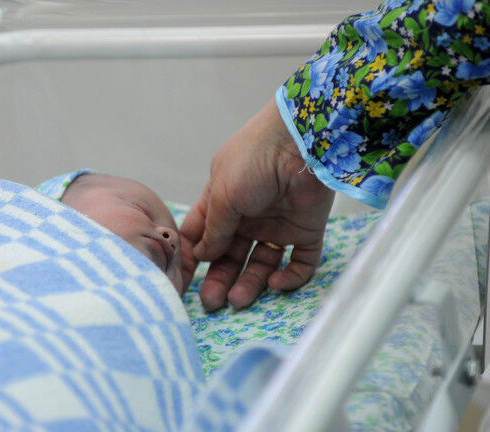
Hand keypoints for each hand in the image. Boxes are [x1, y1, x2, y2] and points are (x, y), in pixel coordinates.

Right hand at [180, 98, 333, 310]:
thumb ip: (213, 229)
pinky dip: (289, 277)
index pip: (201, 236)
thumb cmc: (254, 159)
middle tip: (211, 303)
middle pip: (230, 256)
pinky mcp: (307, 231)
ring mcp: (278, 224)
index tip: (182, 284)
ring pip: (261, 263)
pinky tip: (275, 282)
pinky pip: (299, 263)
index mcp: (222, 201)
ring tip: (238, 300)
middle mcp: (248, 216)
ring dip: (250, 283)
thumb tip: (202, 256)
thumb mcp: (222, 194)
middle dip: (219, 279)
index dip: (191, 259)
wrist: (304, 142)